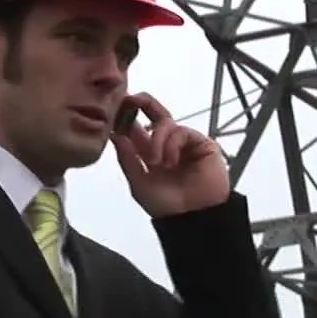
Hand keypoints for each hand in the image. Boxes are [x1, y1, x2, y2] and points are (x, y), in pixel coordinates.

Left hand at [111, 92, 229, 217]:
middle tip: (131, 99)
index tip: (115, 110)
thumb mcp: (138, 183)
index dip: (125, 117)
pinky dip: (171, 144)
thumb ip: (127, 159)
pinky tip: (170, 162)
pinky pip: (181, 132)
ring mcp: (184, 142)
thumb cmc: (166, 206)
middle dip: (142, 103)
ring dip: (156, 141)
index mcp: (147, 152)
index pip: (135, 127)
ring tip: (156, 163)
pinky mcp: (201, 143)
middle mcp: (165, 143)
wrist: (192, 218)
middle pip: (154, 113)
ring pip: (165, 124)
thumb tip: (115, 134)